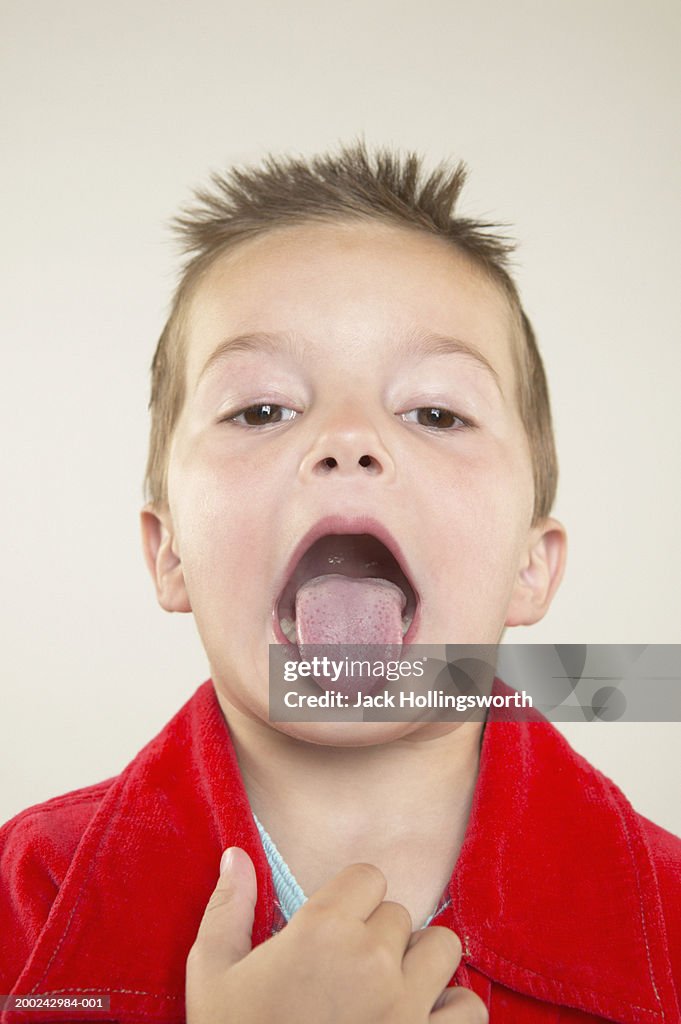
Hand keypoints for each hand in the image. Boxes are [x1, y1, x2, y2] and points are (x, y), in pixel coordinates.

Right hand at [186, 847, 487, 1022]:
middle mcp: (373, 960)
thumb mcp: (212, 976)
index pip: (368, 877)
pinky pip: (469, 1008)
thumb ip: (228, 908)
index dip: (350, 901)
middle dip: (377, 938)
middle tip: (347, 975)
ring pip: (442, 949)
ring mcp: (408, 1008)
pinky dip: (451, 1012)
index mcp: (322, 929)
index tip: (333, 931)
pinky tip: (420, 1022)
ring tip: (388, 991)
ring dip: (420, 965)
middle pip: (400, 916)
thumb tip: (236, 854)